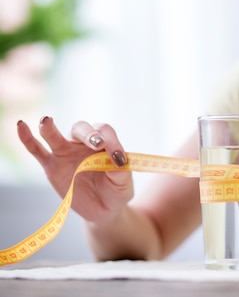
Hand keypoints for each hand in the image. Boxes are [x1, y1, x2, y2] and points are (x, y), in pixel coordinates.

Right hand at [16, 117, 133, 222]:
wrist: (103, 209)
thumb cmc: (116, 191)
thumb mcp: (124, 184)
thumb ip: (121, 173)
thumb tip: (116, 161)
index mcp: (105, 143)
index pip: (106, 132)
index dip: (112, 141)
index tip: (119, 158)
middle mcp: (84, 144)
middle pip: (82, 129)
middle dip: (89, 134)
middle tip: (98, 144)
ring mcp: (66, 153)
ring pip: (56, 136)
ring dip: (50, 128)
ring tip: (46, 121)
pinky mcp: (52, 166)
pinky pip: (37, 150)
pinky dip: (28, 139)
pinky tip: (21, 126)